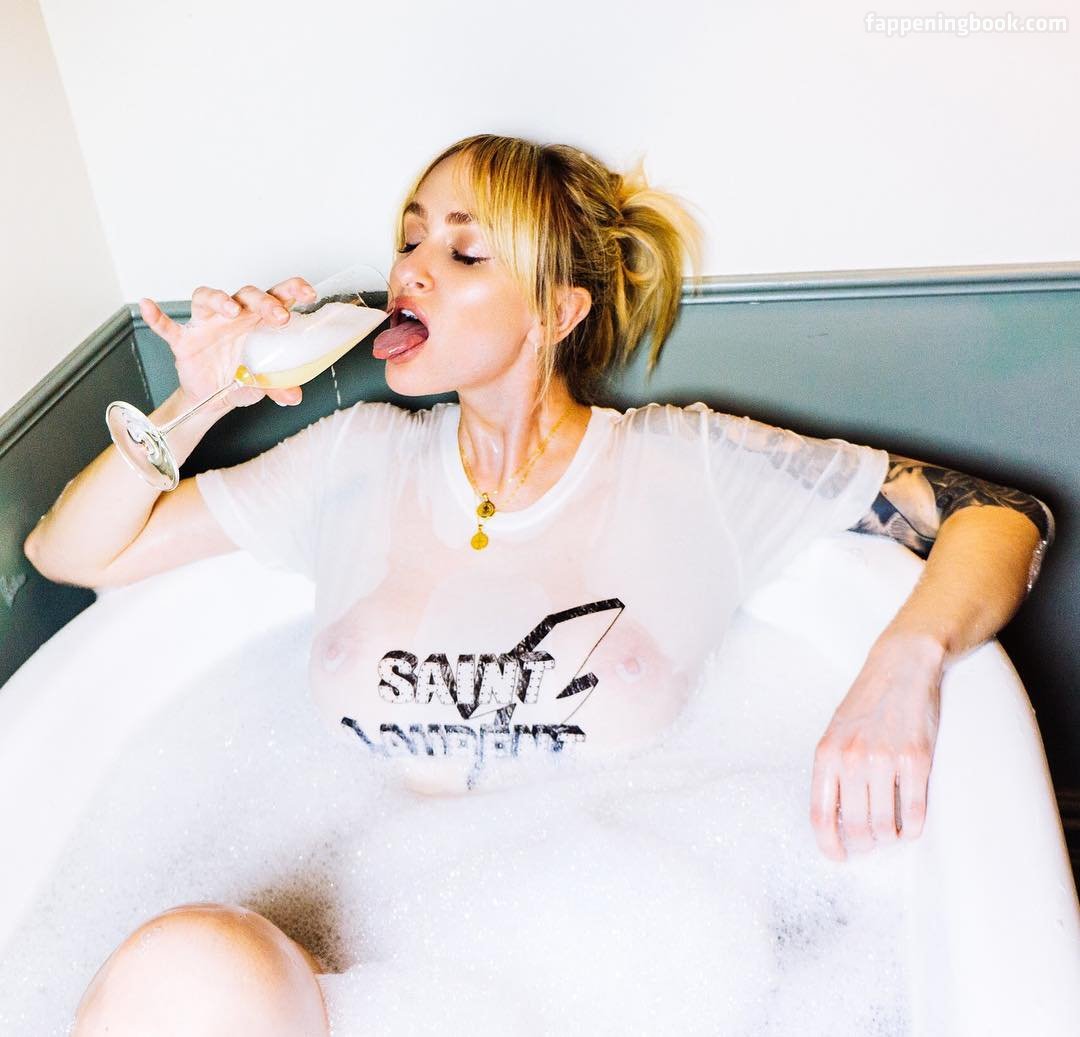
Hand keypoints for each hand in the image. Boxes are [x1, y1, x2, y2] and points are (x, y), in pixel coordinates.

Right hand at [138, 276, 317, 411]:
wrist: (214, 398)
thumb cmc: (242, 378)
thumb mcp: (264, 383)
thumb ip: (278, 386)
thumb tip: (294, 396)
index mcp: (258, 321)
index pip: (277, 296)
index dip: (292, 290)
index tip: (308, 294)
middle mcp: (233, 316)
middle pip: (246, 295)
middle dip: (264, 301)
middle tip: (278, 316)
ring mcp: (207, 325)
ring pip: (207, 297)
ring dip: (218, 299)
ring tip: (230, 308)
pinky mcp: (184, 341)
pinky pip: (167, 326)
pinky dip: (157, 317)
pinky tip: (148, 306)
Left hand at [810, 632, 943, 860]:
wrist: (900, 668)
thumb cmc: (867, 703)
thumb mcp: (836, 733)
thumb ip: (833, 771)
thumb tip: (836, 818)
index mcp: (827, 754)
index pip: (821, 814)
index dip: (829, 844)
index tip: (838, 856)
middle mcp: (852, 758)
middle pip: (856, 827)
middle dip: (864, 845)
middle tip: (871, 844)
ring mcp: (884, 759)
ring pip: (885, 826)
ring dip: (890, 838)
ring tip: (892, 832)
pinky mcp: (916, 760)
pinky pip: (914, 812)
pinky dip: (913, 828)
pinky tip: (911, 825)